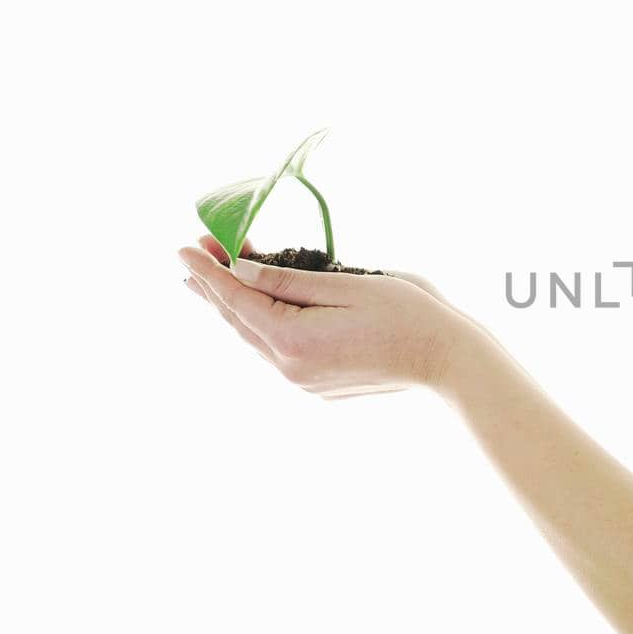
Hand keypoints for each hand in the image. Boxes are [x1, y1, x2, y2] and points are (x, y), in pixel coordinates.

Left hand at [181, 235, 468, 398]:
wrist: (447, 361)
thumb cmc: (408, 315)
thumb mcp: (346, 284)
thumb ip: (288, 280)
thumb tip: (241, 272)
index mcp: (293, 338)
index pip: (236, 298)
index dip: (208, 270)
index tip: (185, 247)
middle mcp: (290, 366)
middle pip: (239, 321)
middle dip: (214, 286)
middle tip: (192, 257)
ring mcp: (303, 380)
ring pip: (255, 338)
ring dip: (235, 307)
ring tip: (212, 283)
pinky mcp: (318, 386)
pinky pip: (277, 351)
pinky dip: (261, 325)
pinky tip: (258, 310)